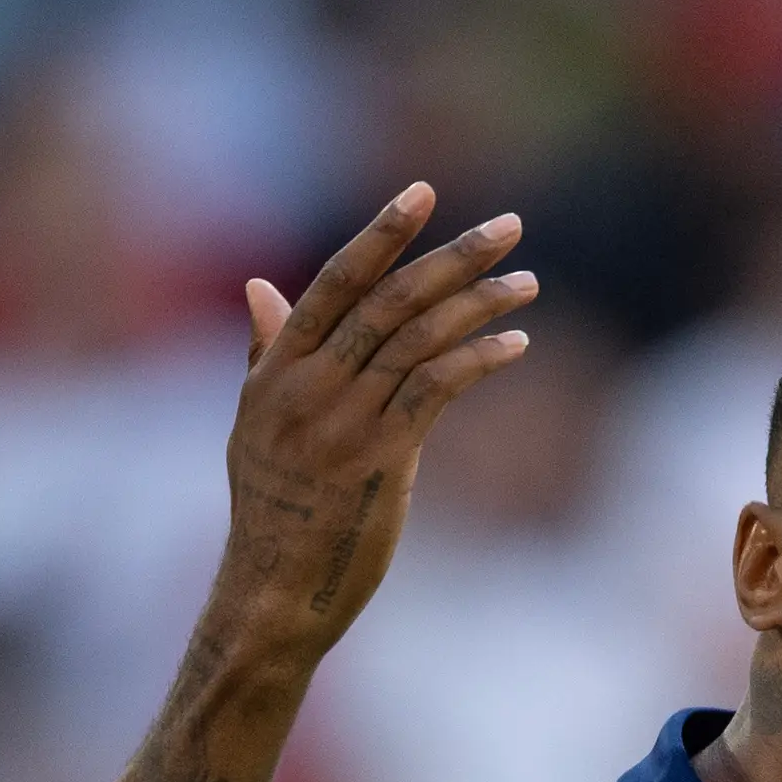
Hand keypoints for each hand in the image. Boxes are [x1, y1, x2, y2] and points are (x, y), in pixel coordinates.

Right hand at [210, 183, 538, 669]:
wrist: (273, 589)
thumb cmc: (272, 508)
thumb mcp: (254, 423)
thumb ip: (265, 352)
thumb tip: (259, 286)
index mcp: (278, 369)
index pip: (336, 282)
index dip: (382, 233)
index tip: (424, 192)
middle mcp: (309, 385)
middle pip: (390, 300)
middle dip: (454, 258)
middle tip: (512, 226)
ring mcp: (344, 420)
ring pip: (419, 340)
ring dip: (481, 305)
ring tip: (528, 283)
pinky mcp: (381, 458)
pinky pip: (435, 391)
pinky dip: (477, 360)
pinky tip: (515, 343)